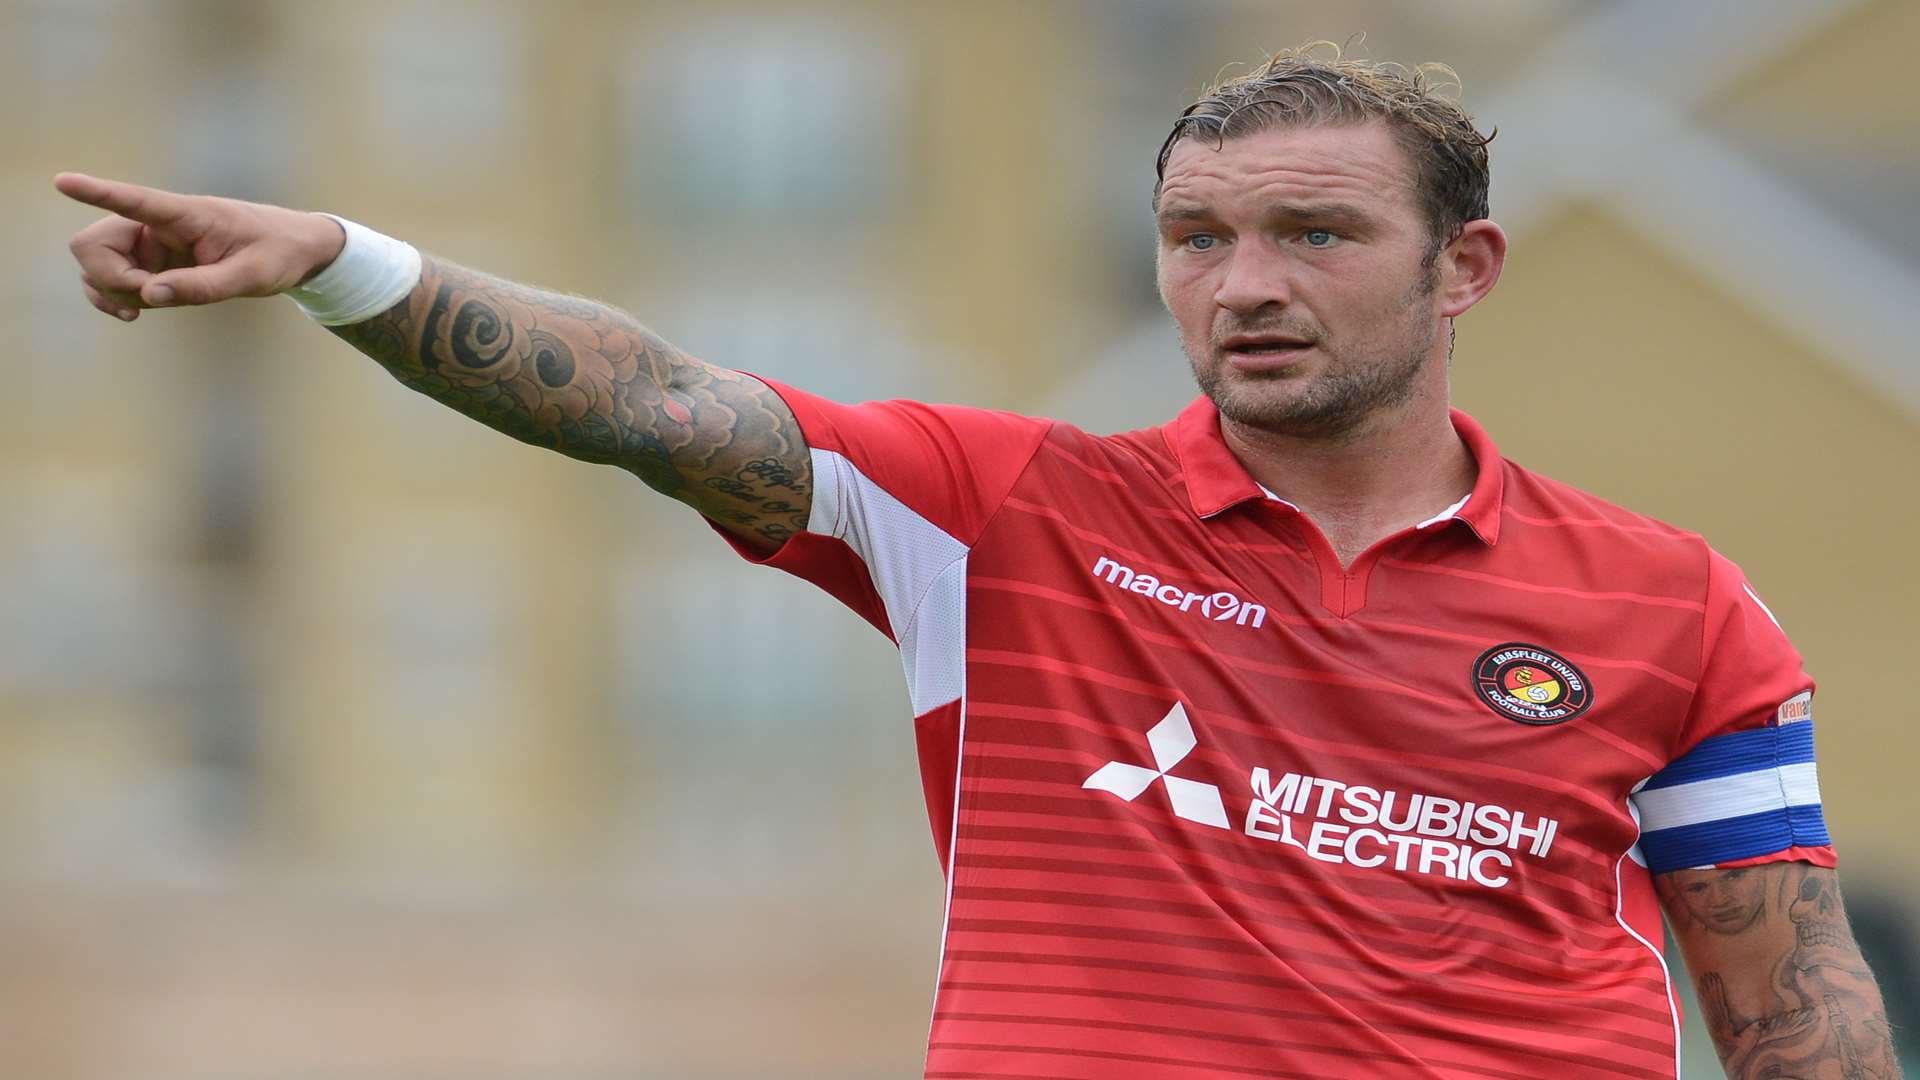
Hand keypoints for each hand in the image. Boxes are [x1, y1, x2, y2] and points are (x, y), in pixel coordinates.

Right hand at [54, 172, 346, 321]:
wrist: (296, 250)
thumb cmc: (279, 253)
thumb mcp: (252, 276)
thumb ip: (204, 286)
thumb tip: (150, 296)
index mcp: (185, 214)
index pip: (134, 200)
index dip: (95, 192)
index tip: (62, 181)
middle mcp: (157, 224)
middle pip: (95, 243)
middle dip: (108, 277)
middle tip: (148, 299)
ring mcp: (150, 243)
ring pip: (97, 262)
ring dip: (110, 289)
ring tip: (144, 308)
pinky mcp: (152, 261)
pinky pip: (111, 277)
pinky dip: (114, 295)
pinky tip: (137, 310)